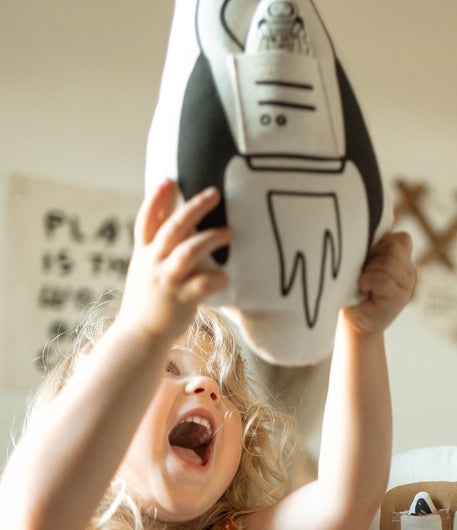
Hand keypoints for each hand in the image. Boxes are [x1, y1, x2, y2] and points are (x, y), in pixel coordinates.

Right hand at [117, 180, 232, 342]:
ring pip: (189, 250)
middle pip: (173, 226)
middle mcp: (153, 263)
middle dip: (194, 207)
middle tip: (215, 193)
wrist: (139, 335)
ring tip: (229, 233)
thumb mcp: (145, 271)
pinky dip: (218, 278)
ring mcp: (166, 280)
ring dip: (212, 238)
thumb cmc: (149, 301)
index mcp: (143, 253)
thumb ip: (158, 250)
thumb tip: (180, 228)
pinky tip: (226, 278)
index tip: (169, 179)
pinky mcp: (181, 299)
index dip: (157, 198)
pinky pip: (203, 283)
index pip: (147, 219)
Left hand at [341, 231, 414, 336]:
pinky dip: (367, 281)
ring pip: (389, 261)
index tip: (369, 258)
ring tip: (363, 283)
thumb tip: (365, 226)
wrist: (353, 323)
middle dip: (372, 256)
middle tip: (363, 273)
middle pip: (394, 247)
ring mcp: (407, 286)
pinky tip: (364, 290)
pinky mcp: (399, 300)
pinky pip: (382, 279)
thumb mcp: (364, 263)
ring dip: (369, 270)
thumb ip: (373, 247)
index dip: (382, 243)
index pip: (402, 238)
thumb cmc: (353, 290)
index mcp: (403, 261)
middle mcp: (409, 272)